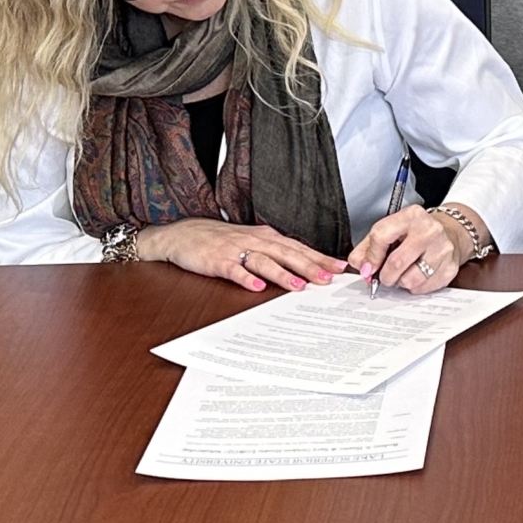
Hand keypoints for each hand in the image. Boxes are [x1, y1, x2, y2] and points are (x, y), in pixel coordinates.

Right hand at [131, 218, 348, 291]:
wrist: (183, 235)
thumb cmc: (220, 241)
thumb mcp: (251, 243)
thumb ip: (274, 254)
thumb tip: (302, 268)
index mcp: (265, 237)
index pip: (298, 247)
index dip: (319, 257)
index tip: (339, 267)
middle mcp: (255, 241)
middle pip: (287, 253)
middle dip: (309, 266)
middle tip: (328, 278)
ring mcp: (236, 250)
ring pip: (264, 261)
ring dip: (282, 274)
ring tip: (299, 286)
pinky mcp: (217, 261)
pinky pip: (234, 270)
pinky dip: (246, 278)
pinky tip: (256, 287)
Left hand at [349, 204, 467, 294]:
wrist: (450, 232)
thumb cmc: (416, 233)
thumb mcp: (392, 230)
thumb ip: (369, 246)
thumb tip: (358, 264)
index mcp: (411, 216)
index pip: (381, 236)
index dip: (370, 257)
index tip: (367, 267)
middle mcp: (429, 230)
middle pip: (397, 262)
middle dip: (385, 276)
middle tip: (385, 277)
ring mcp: (442, 249)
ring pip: (410, 279)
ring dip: (401, 282)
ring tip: (404, 274)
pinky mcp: (450, 267)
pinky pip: (424, 288)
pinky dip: (416, 287)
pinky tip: (417, 276)